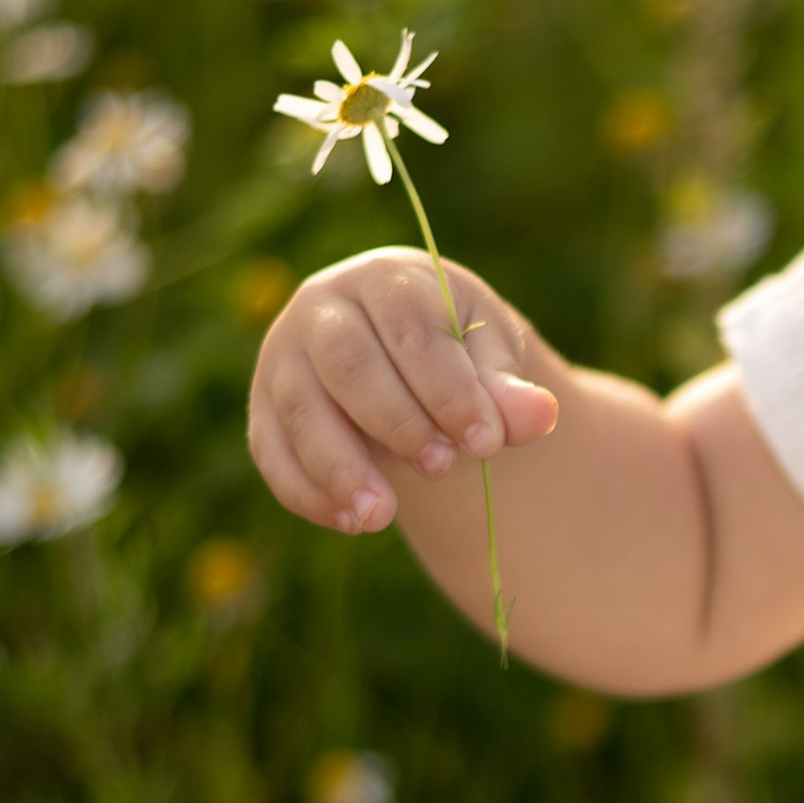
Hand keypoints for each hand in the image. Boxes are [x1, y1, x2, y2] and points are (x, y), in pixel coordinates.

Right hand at [249, 247, 558, 536]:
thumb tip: (539, 416)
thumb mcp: (492, 360)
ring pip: (301, 410)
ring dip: (341, 467)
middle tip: (443, 468)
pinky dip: (308, 492)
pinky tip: (353, 523)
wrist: (408, 361)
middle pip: (348, 365)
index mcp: (385, 279)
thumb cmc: (456, 353)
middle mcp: (322, 308)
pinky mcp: (263, 409)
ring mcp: (283, 358)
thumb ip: (510, 390)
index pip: (411, 331)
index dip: (449, 390)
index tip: (488, 442)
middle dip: (397, 423)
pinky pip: (272, 453)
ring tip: (381, 518)